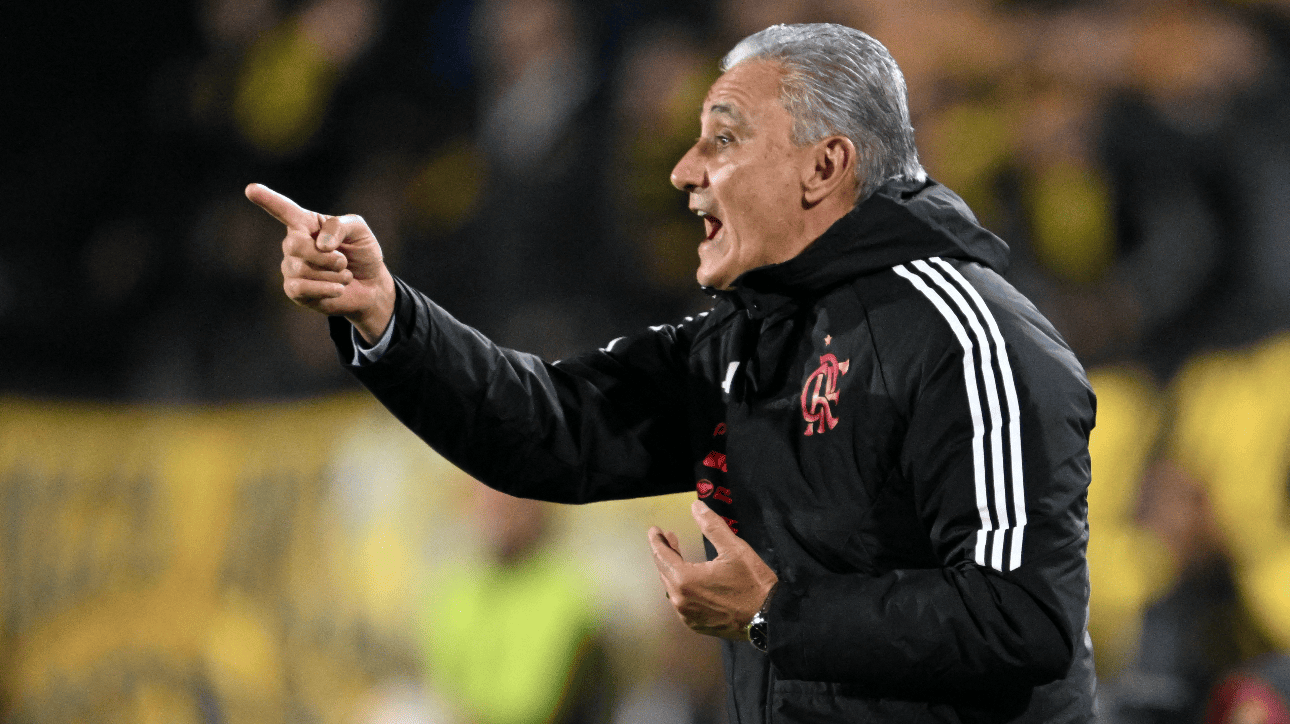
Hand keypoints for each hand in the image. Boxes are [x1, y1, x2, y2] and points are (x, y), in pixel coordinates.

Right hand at [245, 183, 395, 342]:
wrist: (371, 286)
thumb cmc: (361, 253)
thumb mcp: (359, 231)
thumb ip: (340, 227)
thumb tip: (319, 243)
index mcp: (306, 223)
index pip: (283, 209)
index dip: (267, 199)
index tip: (251, 188)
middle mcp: (293, 243)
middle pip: (294, 245)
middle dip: (324, 256)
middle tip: (343, 261)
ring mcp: (291, 267)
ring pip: (301, 269)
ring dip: (332, 273)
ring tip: (344, 274)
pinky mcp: (294, 290)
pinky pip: (300, 287)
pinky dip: (324, 288)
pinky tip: (339, 288)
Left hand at [649, 500, 777, 639]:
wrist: (769, 617)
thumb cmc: (752, 582)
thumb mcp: (734, 548)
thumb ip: (712, 526)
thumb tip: (696, 506)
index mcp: (685, 579)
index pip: (662, 556)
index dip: (657, 541)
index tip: (654, 530)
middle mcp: (680, 600)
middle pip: (664, 572)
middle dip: (665, 552)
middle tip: (669, 537)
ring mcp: (687, 616)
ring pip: (672, 588)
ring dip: (673, 570)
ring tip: (679, 555)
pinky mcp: (696, 625)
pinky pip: (682, 602)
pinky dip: (682, 587)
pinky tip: (690, 579)